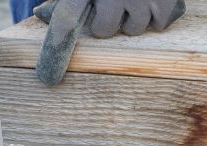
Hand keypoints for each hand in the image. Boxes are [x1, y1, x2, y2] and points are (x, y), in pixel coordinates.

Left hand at [34, 0, 185, 85]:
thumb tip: (41, 15)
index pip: (67, 19)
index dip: (57, 46)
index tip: (48, 77)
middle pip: (104, 30)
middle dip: (106, 22)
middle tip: (111, 5)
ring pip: (133, 29)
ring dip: (132, 18)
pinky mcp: (164, 3)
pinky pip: (156, 24)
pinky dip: (155, 15)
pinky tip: (151, 0)